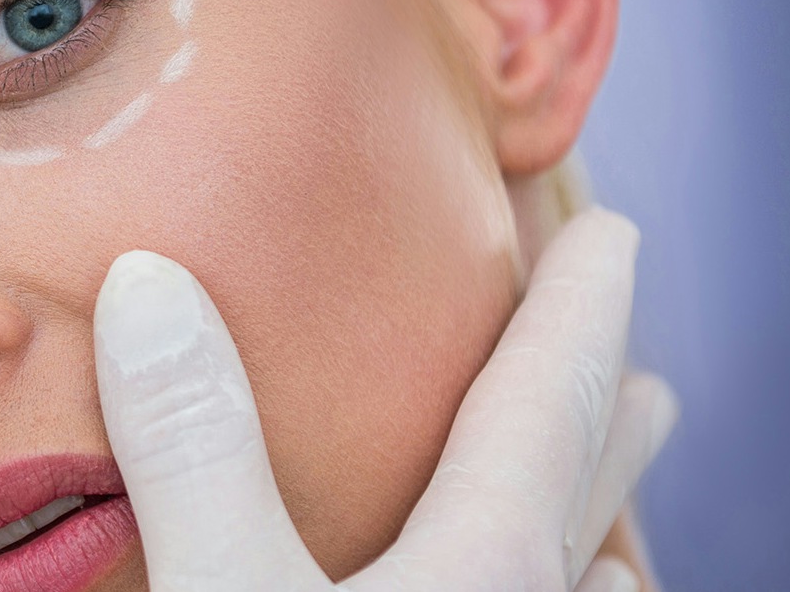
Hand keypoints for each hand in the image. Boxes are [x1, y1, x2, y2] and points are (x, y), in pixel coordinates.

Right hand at [94, 207, 675, 591]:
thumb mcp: (220, 587)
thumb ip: (194, 446)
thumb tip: (150, 282)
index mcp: (480, 562)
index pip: (545, 403)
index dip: (578, 307)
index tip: (616, 234)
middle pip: (578, 488)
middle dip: (599, 409)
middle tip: (639, 369)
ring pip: (569, 578)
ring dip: (580, 520)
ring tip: (606, 506)